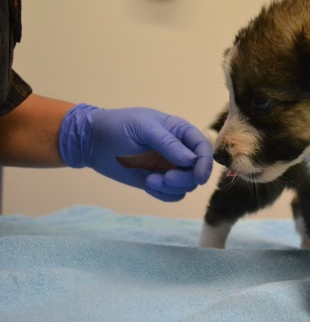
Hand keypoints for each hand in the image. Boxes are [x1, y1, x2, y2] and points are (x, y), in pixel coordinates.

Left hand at [58, 104, 212, 200]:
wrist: (92, 142)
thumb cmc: (118, 127)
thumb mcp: (144, 128)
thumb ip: (169, 144)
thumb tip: (192, 161)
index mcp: (180, 132)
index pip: (203, 148)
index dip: (205, 163)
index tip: (198, 177)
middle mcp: (179, 151)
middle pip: (197, 171)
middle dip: (184, 178)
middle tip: (166, 178)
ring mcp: (169, 167)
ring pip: (186, 185)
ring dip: (172, 187)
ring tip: (150, 181)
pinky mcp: (157, 182)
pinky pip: (172, 195)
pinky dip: (164, 194)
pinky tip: (148, 184)